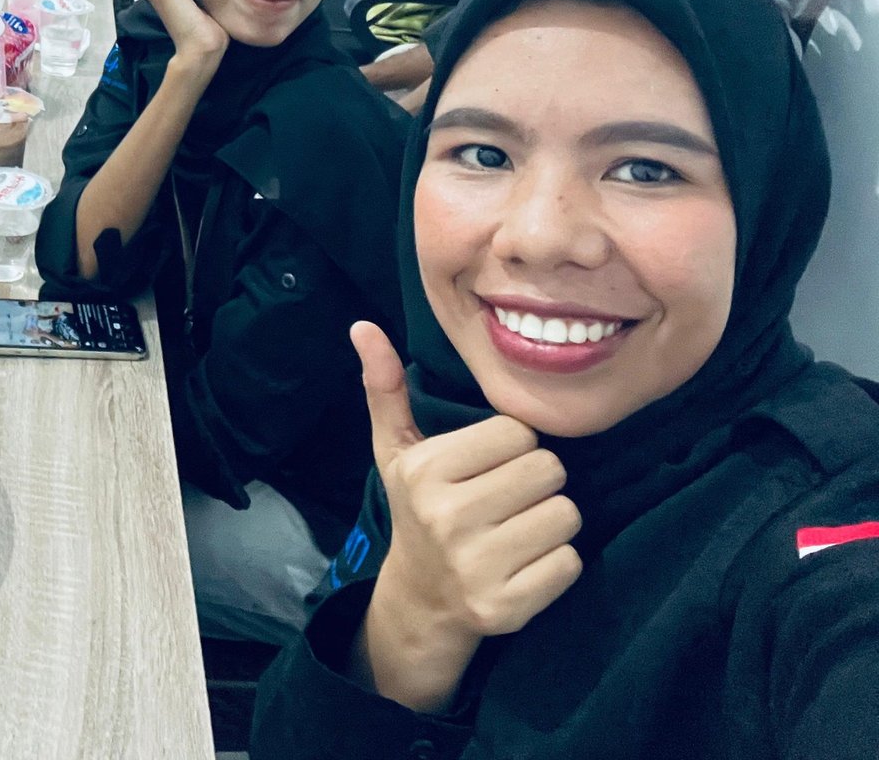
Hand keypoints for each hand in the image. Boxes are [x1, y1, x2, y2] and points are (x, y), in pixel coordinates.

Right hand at [351, 322, 582, 709]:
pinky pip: (570, 563)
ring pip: (567, 516)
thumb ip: (386, 387)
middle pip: (549, 470)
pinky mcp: (506, 607)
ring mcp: (476, 566)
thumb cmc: (419, 507)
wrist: (420, 599)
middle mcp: (447, 517)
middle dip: (537, 482)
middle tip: (507, 499)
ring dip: (551, 522)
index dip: (512, 447)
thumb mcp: (397, 449)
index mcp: (425, 470)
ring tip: (517, 529)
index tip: (487, 467)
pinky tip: (524, 565)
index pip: (519, 432)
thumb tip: (362, 326)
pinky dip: (557, 563)